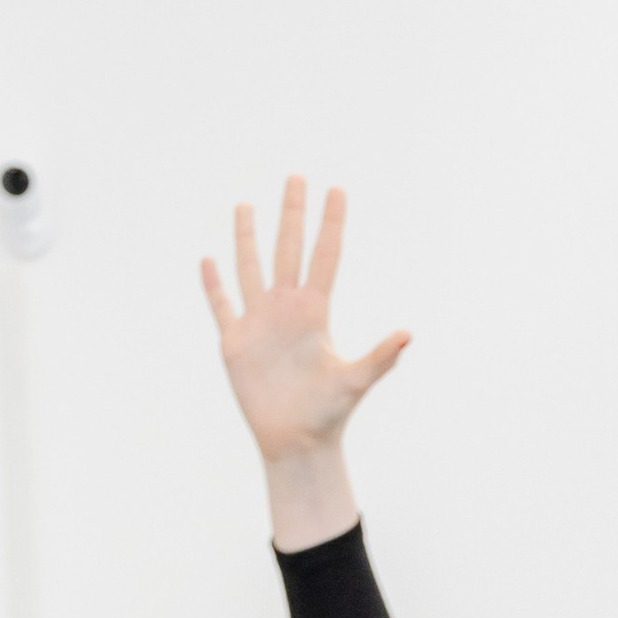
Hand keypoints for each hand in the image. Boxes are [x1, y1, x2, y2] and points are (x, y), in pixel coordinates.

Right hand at [201, 178, 409, 542]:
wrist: (297, 441)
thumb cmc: (330, 414)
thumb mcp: (355, 381)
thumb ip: (380, 357)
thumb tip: (408, 334)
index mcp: (315, 312)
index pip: (325, 256)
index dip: (331, 223)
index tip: (336, 188)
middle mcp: (287, 309)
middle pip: (289, 249)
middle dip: (292, 213)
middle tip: (296, 176)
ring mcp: (260, 323)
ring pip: (251, 268)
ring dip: (248, 238)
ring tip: (246, 205)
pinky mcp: (236, 343)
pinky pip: (221, 306)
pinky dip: (213, 285)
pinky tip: (208, 260)